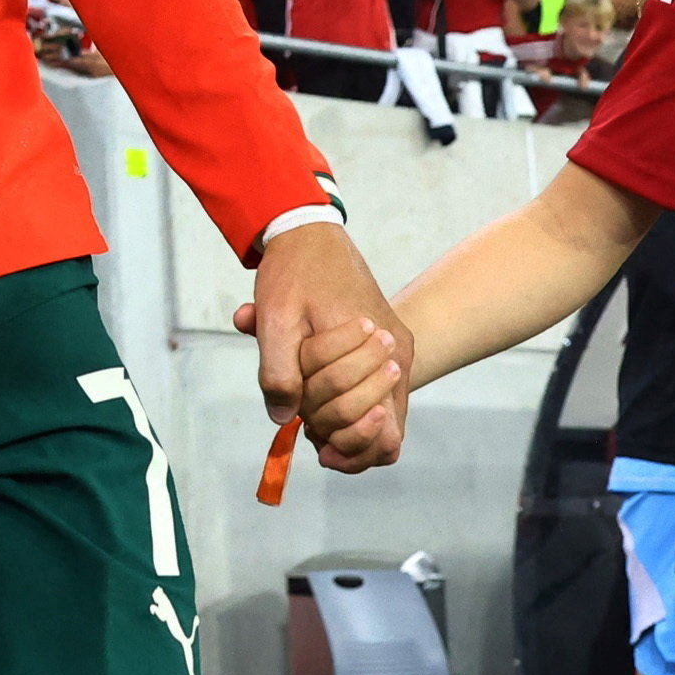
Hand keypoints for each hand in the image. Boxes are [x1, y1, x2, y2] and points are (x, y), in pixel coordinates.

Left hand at [229, 222, 409, 472]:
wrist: (310, 233)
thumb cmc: (295, 272)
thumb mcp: (275, 318)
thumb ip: (278, 371)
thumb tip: (285, 419)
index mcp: (382, 351)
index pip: (383, 433)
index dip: (345, 442)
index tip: (310, 430)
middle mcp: (399, 358)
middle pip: (378, 429)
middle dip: (334, 425)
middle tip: (303, 407)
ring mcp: (395, 357)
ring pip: (377, 417)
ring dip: (337, 418)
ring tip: (305, 400)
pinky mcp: (385, 353)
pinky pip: (373, 398)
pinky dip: (343, 405)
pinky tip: (312, 398)